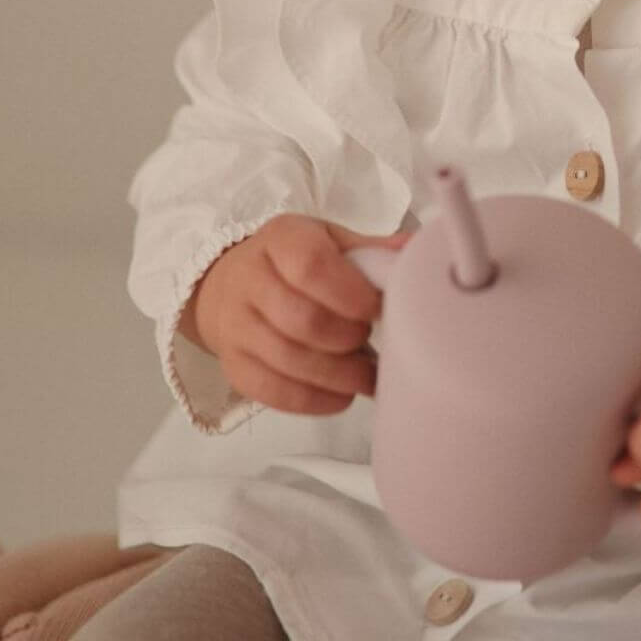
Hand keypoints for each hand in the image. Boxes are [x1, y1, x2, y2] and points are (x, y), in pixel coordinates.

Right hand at [180, 214, 409, 414]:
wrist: (229, 285)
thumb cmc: (290, 261)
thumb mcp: (327, 240)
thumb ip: (368, 251)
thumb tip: (411, 251)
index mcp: (281, 239)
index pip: (311, 266)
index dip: (351, 294)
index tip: (377, 309)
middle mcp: (249, 280)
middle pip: (303, 320)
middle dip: (348, 338)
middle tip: (369, 340)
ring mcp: (236, 327)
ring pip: (289, 360)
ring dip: (340, 375)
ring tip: (368, 375)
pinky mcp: (234, 366)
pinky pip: (274, 392)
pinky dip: (316, 400)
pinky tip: (342, 394)